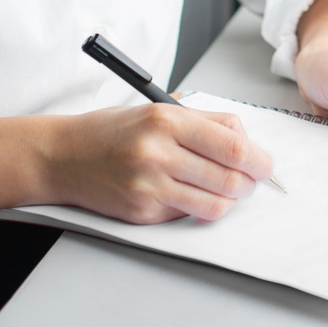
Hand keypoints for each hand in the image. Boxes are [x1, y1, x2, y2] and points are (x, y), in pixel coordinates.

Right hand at [46, 103, 272, 221]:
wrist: (63, 156)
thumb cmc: (113, 132)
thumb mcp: (159, 111)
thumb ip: (205, 123)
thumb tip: (248, 143)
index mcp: (167, 120)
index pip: (233, 146)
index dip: (259, 160)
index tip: (265, 165)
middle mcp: (157, 153)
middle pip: (230, 179)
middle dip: (249, 183)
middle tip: (249, 180)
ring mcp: (148, 186)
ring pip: (215, 205)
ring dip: (228, 200)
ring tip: (223, 190)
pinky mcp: (141, 212)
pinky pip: (187, 215)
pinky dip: (196, 207)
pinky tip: (185, 194)